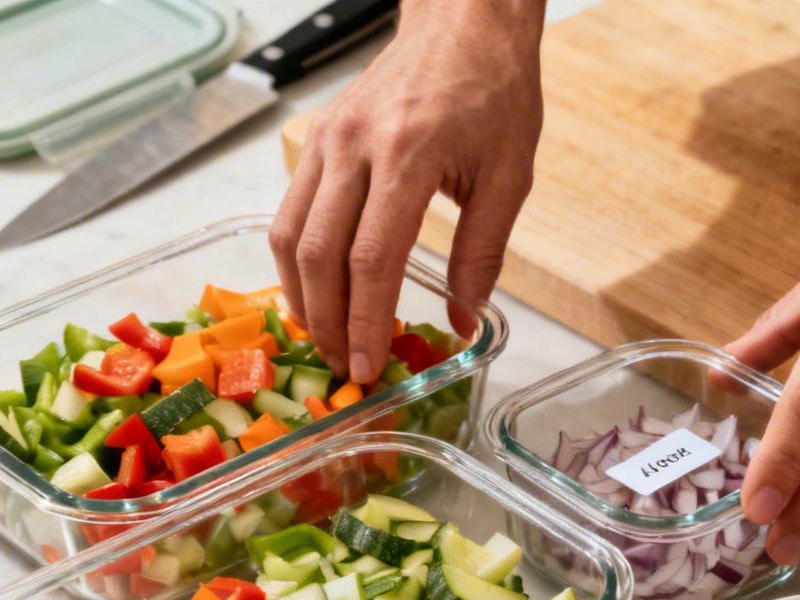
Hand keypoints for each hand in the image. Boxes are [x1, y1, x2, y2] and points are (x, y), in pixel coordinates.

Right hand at [271, 3, 544, 382]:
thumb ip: (483, 252)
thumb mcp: (510, 176)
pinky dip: (297, 260)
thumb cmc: (494, 92)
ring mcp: (327, 139)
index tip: (368, 364)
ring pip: (289, 234)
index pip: (371, 258)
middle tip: (346, 366)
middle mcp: (355, 145)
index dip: (365, 321)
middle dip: (329, 322)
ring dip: (303, 297)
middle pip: (319, 254)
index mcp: (408, 154)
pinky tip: (319, 290)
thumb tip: (462, 319)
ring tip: (328, 338)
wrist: (464, 24)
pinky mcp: (318, 138)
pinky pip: (290, 209)